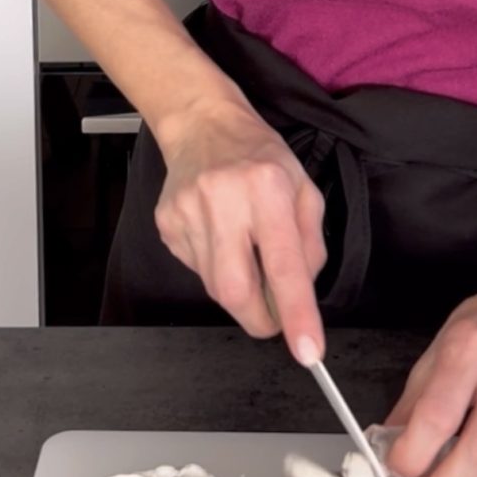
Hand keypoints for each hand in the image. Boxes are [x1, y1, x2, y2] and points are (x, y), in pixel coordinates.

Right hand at [154, 97, 326, 363]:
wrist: (203, 124)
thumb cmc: (262, 157)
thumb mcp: (304, 190)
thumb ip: (310, 246)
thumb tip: (300, 296)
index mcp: (267, 189)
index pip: (284, 266)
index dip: (296, 314)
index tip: (308, 352)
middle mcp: (223, 200)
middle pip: (236, 291)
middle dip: (260, 318)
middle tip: (275, 317)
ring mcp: (187, 213)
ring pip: (215, 287)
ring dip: (240, 290)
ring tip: (247, 254)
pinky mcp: (166, 224)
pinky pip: (197, 270)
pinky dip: (217, 268)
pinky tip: (221, 238)